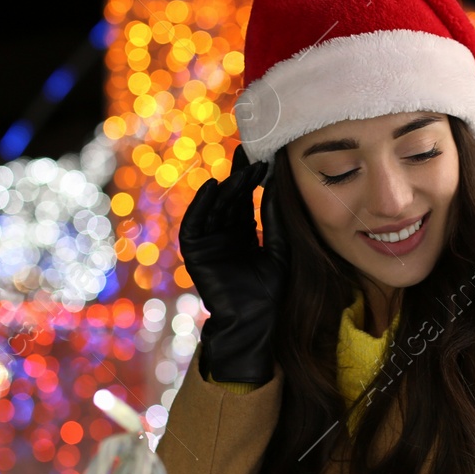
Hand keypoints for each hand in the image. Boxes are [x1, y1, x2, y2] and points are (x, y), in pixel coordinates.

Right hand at [179, 144, 288, 384]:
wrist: (256, 321)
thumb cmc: (272, 292)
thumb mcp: (279, 250)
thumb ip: (275, 220)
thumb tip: (275, 186)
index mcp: (244, 234)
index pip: (245, 200)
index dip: (252, 180)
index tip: (262, 158)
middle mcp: (224, 235)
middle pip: (229, 199)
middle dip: (238, 176)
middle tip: (249, 152)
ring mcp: (209, 242)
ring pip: (215, 207)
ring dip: (226, 187)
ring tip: (241, 169)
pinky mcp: (195, 251)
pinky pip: (195, 223)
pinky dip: (202, 204)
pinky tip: (214, 187)